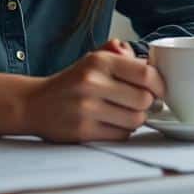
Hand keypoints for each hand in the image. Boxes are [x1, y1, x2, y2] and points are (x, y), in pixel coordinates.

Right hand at [21, 39, 165, 142]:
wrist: (34, 103)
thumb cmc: (72, 82)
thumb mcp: (93, 60)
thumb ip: (123, 57)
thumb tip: (154, 68)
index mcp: (99, 61)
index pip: (145, 74)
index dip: (160, 84)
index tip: (160, 90)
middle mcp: (92, 83)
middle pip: (144, 100)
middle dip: (147, 104)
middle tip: (140, 103)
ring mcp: (86, 109)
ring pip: (135, 120)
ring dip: (135, 119)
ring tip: (124, 113)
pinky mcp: (82, 131)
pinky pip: (121, 135)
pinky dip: (122, 131)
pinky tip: (112, 123)